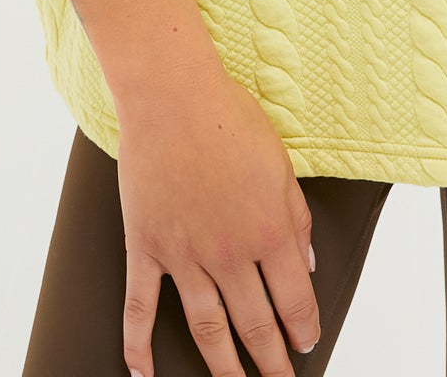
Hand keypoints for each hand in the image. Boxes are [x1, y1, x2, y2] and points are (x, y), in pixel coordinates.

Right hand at [117, 66, 320, 376]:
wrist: (173, 97)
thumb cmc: (229, 120)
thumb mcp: (282, 165)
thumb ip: (297, 219)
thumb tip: (307, 263)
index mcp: (269, 232)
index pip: (294, 300)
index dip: (304, 329)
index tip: (307, 343)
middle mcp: (229, 253)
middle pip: (254, 325)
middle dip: (271, 362)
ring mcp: (184, 256)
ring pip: (206, 329)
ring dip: (223, 368)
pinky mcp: (147, 248)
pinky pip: (141, 308)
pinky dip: (139, 346)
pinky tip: (144, 374)